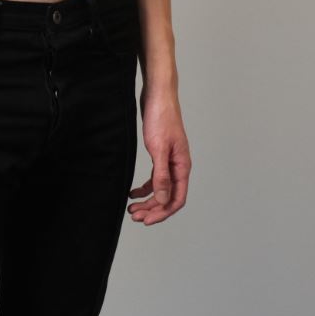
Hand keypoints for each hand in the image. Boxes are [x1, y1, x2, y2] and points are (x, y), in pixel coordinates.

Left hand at [128, 87, 190, 224]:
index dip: (163, 213)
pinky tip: (132, 192)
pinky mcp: (160, 154)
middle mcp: (178, 166)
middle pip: (168, 197)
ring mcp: (169, 161)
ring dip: (148, 201)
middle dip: (152, 209)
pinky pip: (155, 178)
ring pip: (161, 189)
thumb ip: (162, 175)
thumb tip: (164, 200)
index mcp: (182, 166)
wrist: (158, 95)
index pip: (177, 199)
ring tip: (132, 208)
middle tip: (134, 216)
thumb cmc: (161, 117)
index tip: (146, 220)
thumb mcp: (158, 149)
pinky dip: (145, 187)